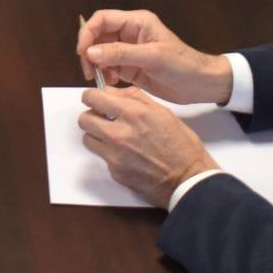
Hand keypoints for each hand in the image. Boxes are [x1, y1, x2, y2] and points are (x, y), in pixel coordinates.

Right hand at [75, 9, 232, 101]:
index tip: (83, 52)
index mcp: (136, 22)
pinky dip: (106, 76)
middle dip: (90, 53)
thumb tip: (91, 52)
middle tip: (89, 71)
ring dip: (97, 66)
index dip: (88, 33)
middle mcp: (130, 34)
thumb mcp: (152, 57)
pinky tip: (113, 83)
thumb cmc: (183, 64)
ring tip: (104, 79)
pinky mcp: (130, 67)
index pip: (102, 19)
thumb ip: (121, 53)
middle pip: (98, 37)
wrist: (200, 84)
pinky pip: (109, 68)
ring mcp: (129, 51)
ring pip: (100, 54)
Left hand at [78, 86, 219, 208]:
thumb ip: (134, 98)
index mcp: (134, 114)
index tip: (95, 99)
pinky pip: (102, 158)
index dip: (91, 97)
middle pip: (84, 119)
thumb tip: (112, 92)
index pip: (93, 98)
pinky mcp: (115, 172)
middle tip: (102, 118)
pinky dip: (110, 154)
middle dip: (91, 116)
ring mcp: (116, 155)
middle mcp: (121, 134)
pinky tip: (128, 155)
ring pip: (88, 139)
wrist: (188, 180)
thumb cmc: (182, 146)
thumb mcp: (163, 113)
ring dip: (97, 136)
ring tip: (114, 137)